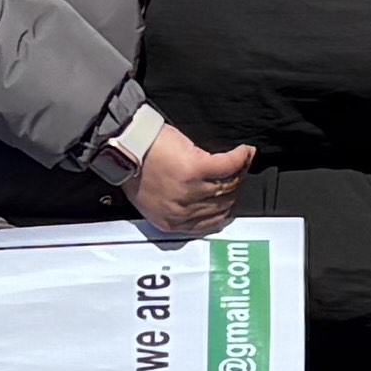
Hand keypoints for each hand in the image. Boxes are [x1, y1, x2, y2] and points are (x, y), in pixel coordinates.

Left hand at [130, 125, 257, 237]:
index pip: (210, 222)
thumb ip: (174, 207)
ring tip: (243, 160)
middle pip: (222, 202)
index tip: (231, 195)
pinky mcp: (197, 168)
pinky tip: (246, 151)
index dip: (224, 207)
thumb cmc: (133, 169)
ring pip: (228, 184)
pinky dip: (240, 156)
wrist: (124, 148)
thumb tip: (200, 203)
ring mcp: (191, 190)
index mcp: (170, 223)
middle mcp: (182, 211)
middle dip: (234, 187)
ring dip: (240, 171)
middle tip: (238, 173)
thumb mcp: (150, 201)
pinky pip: (229, 165)